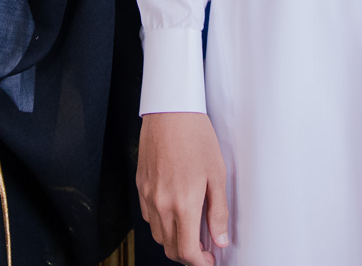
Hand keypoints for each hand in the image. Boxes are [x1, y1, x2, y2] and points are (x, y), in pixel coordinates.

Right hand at [138, 111, 229, 264]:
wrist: (170, 111)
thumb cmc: (195, 137)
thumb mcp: (217, 175)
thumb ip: (218, 212)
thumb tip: (220, 239)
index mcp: (182, 204)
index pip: (187, 251)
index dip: (200, 263)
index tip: (210, 261)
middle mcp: (161, 204)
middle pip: (171, 248)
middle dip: (188, 256)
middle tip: (204, 251)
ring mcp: (148, 196)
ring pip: (158, 235)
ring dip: (174, 241)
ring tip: (191, 232)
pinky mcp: (141, 186)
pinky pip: (149, 217)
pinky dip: (162, 225)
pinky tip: (175, 213)